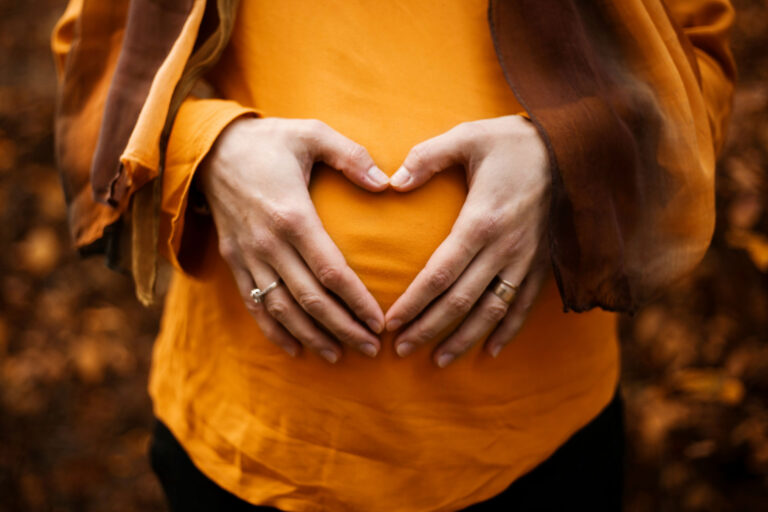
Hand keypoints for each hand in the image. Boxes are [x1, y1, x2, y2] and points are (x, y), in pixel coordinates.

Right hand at [198, 117, 389, 362]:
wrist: (210, 149)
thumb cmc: (269, 141)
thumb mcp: (311, 132)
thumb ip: (351, 155)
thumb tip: (387, 183)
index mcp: (293, 215)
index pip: (331, 271)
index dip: (357, 301)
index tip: (380, 321)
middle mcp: (269, 243)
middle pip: (310, 300)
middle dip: (343, 329)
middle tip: (371, 349)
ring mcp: (248, 256)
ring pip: (282, 310)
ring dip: (312, 337)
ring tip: (340, 356)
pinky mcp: (234, 261)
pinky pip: (254, 305)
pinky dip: (274, 331)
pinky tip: (295, 350)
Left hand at [384, 115, 550, 366]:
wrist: (575, 147)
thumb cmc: (513, 141)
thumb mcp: (467, 137)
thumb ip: (427, 157)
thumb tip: (392, 181)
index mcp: (481, 221)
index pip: (440, 274)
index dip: (414, 303)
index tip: (391, 323)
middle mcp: (505, 248)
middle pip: (461, 301)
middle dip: (429, 328)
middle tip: (401, 350)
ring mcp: (527, 260)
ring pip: (492, 311)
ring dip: (464, 338)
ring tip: (439, 361)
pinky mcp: (543, 263)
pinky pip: (524, 305)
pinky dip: (507, 331)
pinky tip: (490, 351)